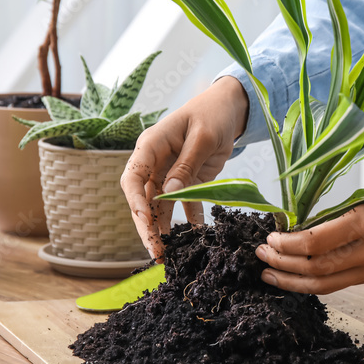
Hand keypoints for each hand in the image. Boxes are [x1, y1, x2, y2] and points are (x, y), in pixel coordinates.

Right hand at [121, 76, 248, 258]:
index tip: (145, 221)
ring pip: (160, 207)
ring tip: (168, 255)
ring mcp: (170, 174)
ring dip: (163, 230)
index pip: (133, 178)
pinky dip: (189, 221)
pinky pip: (184, 205)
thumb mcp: (202, 137)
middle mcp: (155, 162)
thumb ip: (186, 164)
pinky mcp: (187, 181)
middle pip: (142, 199)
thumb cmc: (212, 113)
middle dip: (146, 226)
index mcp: (150, 146)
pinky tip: (194, 238)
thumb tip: (169, 192)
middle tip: (155, 251)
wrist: (230, 108)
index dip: (135, 202)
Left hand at [255, 190, 363, 293]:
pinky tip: (300, 277)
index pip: (315, 242)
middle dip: (282, 265)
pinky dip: (316, 282)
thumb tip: (301, 227)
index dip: (286, 244)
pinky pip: (342, 284)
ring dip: (293, 281)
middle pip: (316, 269)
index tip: (269, 237)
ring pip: (326, 285)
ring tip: (269, 274)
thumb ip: (341, 216)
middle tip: (260, 256)